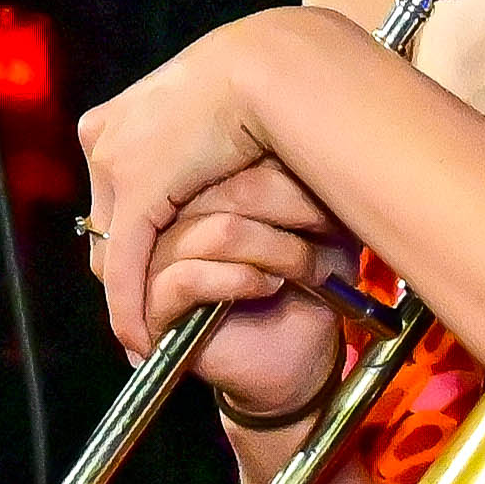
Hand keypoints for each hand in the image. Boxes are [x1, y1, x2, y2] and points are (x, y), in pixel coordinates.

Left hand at [78, 9, 337, 350]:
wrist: (272, 62)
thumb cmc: (266, 76)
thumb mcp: (219, 111)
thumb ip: (201, 141)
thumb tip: (214, 159)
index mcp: (120, 115)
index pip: (113, 191)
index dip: (135, 230)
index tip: (157, 258)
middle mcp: (107, 137)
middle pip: (107, 221)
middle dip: (129, 265)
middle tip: (153, 302)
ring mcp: (116, 165)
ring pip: (110, 248)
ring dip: (127, 291)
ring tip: (145, 328)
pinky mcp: (137, 195)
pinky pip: (125, 265)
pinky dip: (129, 305)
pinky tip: (140, 335)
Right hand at [125, 160, 353, 412]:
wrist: (299, 350)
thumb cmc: (306, 276)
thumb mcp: (312, 215)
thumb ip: (293, 172)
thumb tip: (304, 133)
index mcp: (198, 183)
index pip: (231, 158)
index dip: (284, 177)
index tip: (328, 190)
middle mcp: (169, 218)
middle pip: (222, 190)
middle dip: (286, 206)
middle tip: (327, 225)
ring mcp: (156, 261)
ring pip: (214, 232)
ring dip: (273, 249)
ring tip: (307, 265)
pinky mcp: (157, 306)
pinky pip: (190, 276)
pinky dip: (238, 279)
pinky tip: (268, 284)